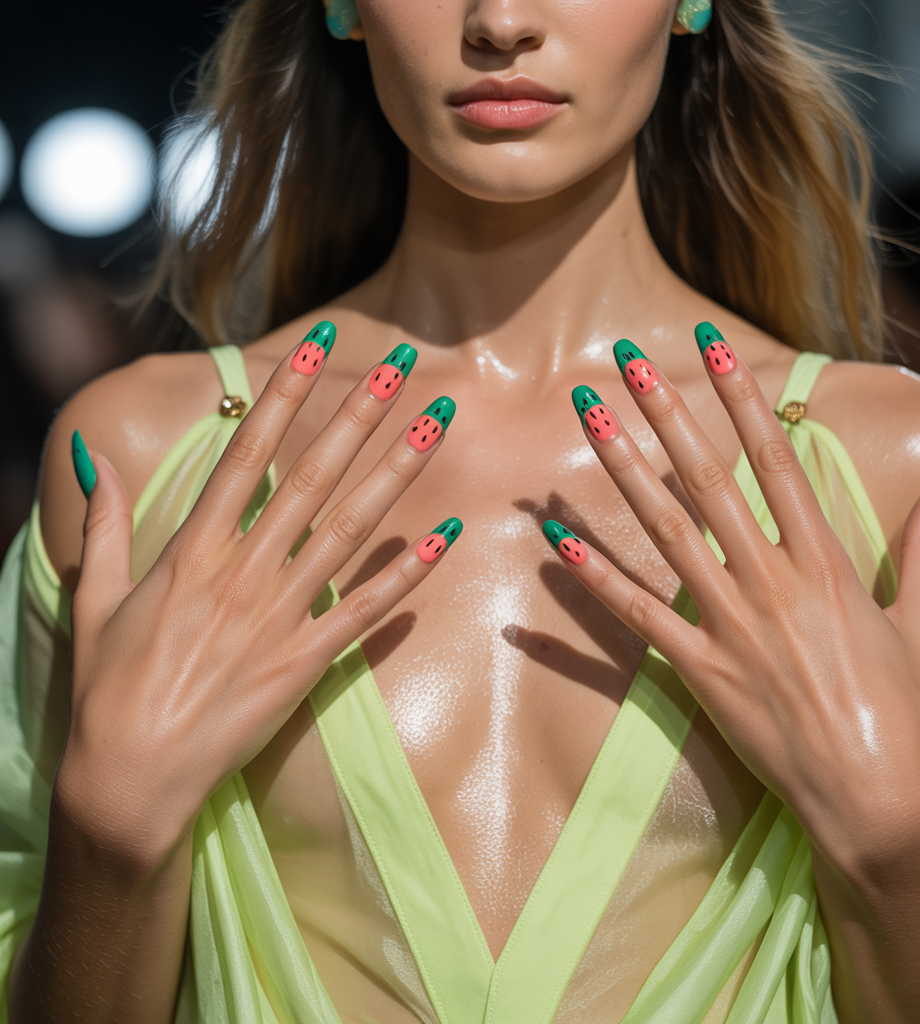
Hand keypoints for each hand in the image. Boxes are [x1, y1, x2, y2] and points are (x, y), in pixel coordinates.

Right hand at [60, 328, 459, 857]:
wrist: (130, 778)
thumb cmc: (107, 688)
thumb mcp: (96, 600)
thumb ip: (105, 528)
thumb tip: (94, 462)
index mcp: (191, 550)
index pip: (247, 453)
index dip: (286, 393)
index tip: (321, 346)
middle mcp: (241, 573)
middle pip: (311, 478)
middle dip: (357, 416)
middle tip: (403, 365)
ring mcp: (278, 617)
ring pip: (347, 530)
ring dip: (396, 476)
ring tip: (436, 427)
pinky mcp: (304, 662)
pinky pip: (364, 611)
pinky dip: (405, 574)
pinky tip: (443, 537)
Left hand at [543, 329, 919, 863]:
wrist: (877, 799)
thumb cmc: (904, 712)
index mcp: (825, 563)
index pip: (775, 460)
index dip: (742, 398)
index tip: (713, 347)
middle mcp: (771, 582)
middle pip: (707, 481)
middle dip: (667, 414)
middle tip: (628, 362)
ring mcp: (730, 625)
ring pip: (666, 533)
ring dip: (623, 473)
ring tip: (590, 421)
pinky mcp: (701, 671)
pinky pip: (640, 617)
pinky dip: (598, 580)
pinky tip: (560, 545)